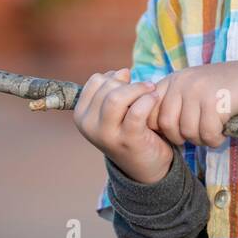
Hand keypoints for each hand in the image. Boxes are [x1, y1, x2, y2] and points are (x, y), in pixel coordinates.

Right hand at [73, 68, 174, 184]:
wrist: (145, 166)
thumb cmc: (129, 130)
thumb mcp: (115, 109)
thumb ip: (114, 88)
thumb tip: (123, 72)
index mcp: (81, 115)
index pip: (96, 81)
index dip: (115, 77)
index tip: (129, 85)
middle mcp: (89, 126)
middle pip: (108, 87)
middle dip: (129, 84)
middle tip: (145, 88)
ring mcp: (107, 135)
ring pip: (116, 97)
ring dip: (138, 89)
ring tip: (151, 90)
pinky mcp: (128, 140)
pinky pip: (136, 111)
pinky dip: (148, 100)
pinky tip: (156, 98)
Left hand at [146, 60, 237, 148]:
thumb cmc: (221, 89)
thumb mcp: (192, 87)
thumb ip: (173, 101)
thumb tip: (153, 126)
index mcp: (174, 80)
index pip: (151, 111)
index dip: (160, 128)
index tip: (176, 132)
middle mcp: (182, 83)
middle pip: (167, 124)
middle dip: (180, 138)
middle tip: (195, 136)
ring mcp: (198, 91)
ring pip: (188, 132)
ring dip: (200, 140)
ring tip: (211, 133)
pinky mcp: (215, 102)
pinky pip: (207, 134)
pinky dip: (215, 140)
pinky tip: (221, 133)